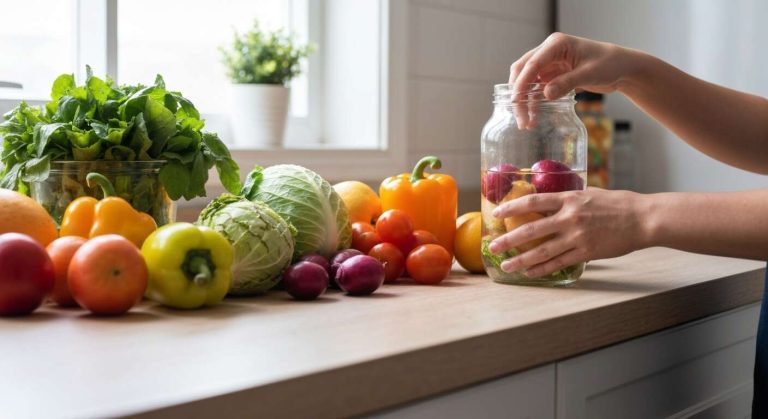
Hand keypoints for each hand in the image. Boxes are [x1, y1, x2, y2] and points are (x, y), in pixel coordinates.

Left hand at [488, 188, 650, 276]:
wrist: (642, 219)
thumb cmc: (617, 204)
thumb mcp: (589, 194)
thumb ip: (567, 199)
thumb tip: (547, 203)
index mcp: (569, 199)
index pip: (533, 201)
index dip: (513, 207)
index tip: (497, 213)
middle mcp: (570, 217)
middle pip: (531, 230)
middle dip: (508, 240)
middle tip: (492, 247)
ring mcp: (577, 236)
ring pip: (542, 251)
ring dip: (521, 260)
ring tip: (506, 266)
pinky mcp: (586, 252)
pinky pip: (559, 262)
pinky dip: (543, 269)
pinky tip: (530, 272)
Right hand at [509, 33, 641, 127]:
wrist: (622, 68)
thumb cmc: (609, 64)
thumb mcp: (589, 73)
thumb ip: (567, 82)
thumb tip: (545, 94)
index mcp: (556, 44)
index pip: (532, 63)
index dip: (521, 82)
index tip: (515, 100)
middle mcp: (549, 52)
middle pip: (523, 71)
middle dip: (518, 94)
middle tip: (518, 116)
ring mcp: (550, 64)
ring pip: (528, 82)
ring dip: (524, 101)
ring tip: (525, 122)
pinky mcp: (553, 76)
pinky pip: (537, 89)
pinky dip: (533, 103)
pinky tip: (534, 117)